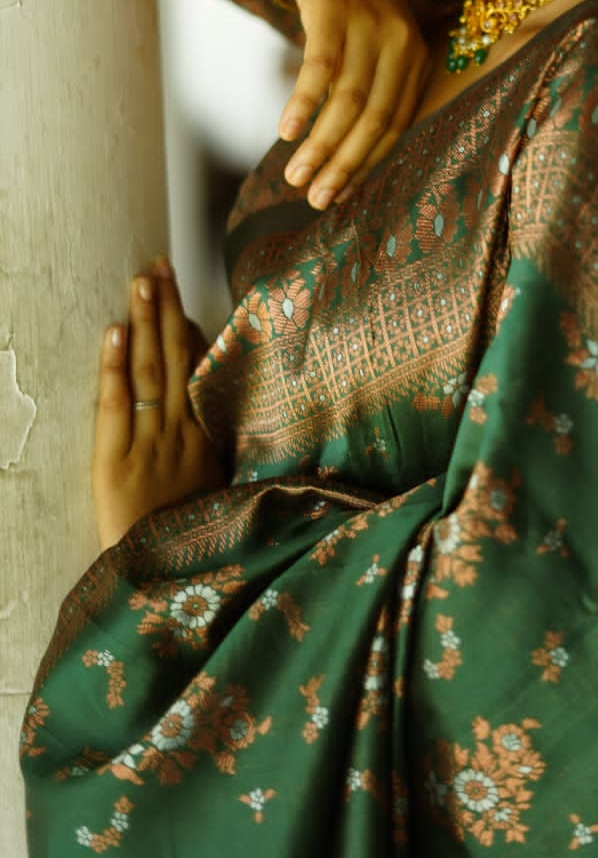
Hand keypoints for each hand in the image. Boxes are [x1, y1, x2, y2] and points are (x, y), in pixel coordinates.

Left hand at [92, 258, 224, 551]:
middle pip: (177, 359)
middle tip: (159, 266)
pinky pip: (117, 407)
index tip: (184, 298)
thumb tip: (222, 425)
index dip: (191, 332)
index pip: (199, 374)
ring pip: (151, 372)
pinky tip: (115, 332)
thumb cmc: (196, 549)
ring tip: (143, 280)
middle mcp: (182, 435)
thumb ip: (217, 460)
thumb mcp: (221, 500)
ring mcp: (150, 446)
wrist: (170, 591)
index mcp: (207, 443)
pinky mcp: (115, 465)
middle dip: (167, 310)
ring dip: (147, 321)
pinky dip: (116, 368)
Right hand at [279, 0, 428, 208]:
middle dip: (345, 166)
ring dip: (320, 145)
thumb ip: (371, 88)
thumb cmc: (350, 3)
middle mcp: (399, 43)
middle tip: (317, 200)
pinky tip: (285, 132)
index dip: (369, 164)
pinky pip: (320, 67)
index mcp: (414, 57)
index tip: (341, 195)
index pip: (396, 124)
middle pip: (374, 119)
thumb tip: (347, 155)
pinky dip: (303, 103)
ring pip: (348, 101)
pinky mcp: (334, 12)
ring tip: (295, 178)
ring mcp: (368, 26)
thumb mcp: (374, 43)